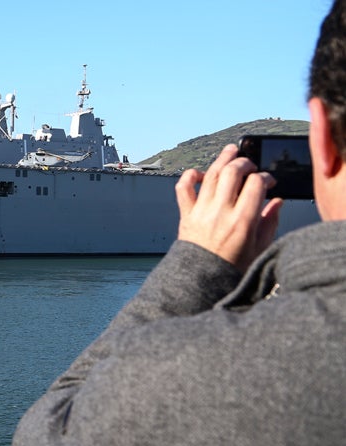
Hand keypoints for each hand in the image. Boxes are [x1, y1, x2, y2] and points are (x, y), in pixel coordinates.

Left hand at [175, 144, 282, 270]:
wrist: (201, 279)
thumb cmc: (231, 266)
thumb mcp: (259, 248)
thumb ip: (269, 222)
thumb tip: (277, 202)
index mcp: (242, 221)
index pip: (255, 184)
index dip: (265, 177)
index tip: (269, 181)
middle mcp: (220, 212)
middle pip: (232, 173)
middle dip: (245, 162)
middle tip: (251, 164)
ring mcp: (201, 211)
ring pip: (210, 175)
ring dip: (221, 159)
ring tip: (231, 150)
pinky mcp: (186, 214)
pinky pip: (183, 188)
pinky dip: (190, 176)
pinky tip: (200, 173)